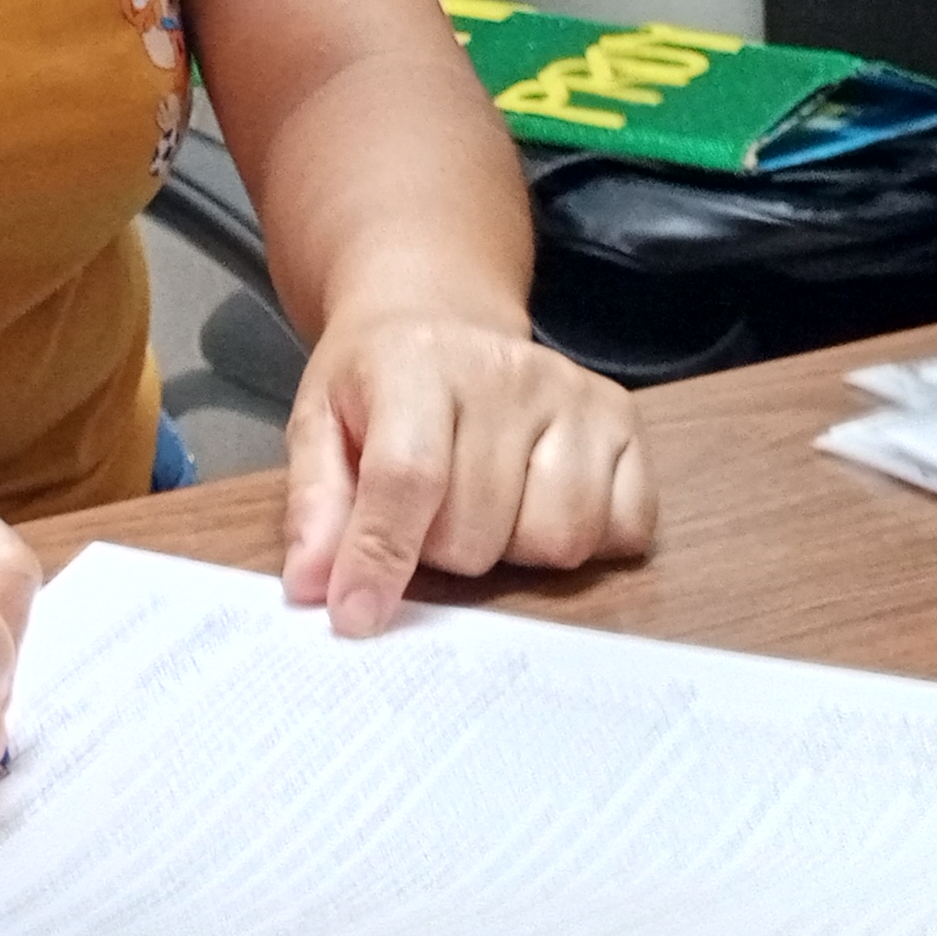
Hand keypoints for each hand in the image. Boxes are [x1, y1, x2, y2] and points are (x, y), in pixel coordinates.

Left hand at [281, 309, 654, 634]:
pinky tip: (541, 504)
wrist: (439, 318)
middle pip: (481, 530)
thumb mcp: (318, 425)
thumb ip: (314, 505)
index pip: (408, 478)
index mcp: (417, 364)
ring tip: (484, 507)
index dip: (381, 558)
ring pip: (558, 540)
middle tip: (427, 514)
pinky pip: (624, 528)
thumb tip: (312, 586)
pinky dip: (585, 541)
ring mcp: (575, 395)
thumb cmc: (375, 383)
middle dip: (442, 552)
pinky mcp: (623, 420)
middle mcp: (507, 372)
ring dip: (513, 551)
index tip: (357, 617)